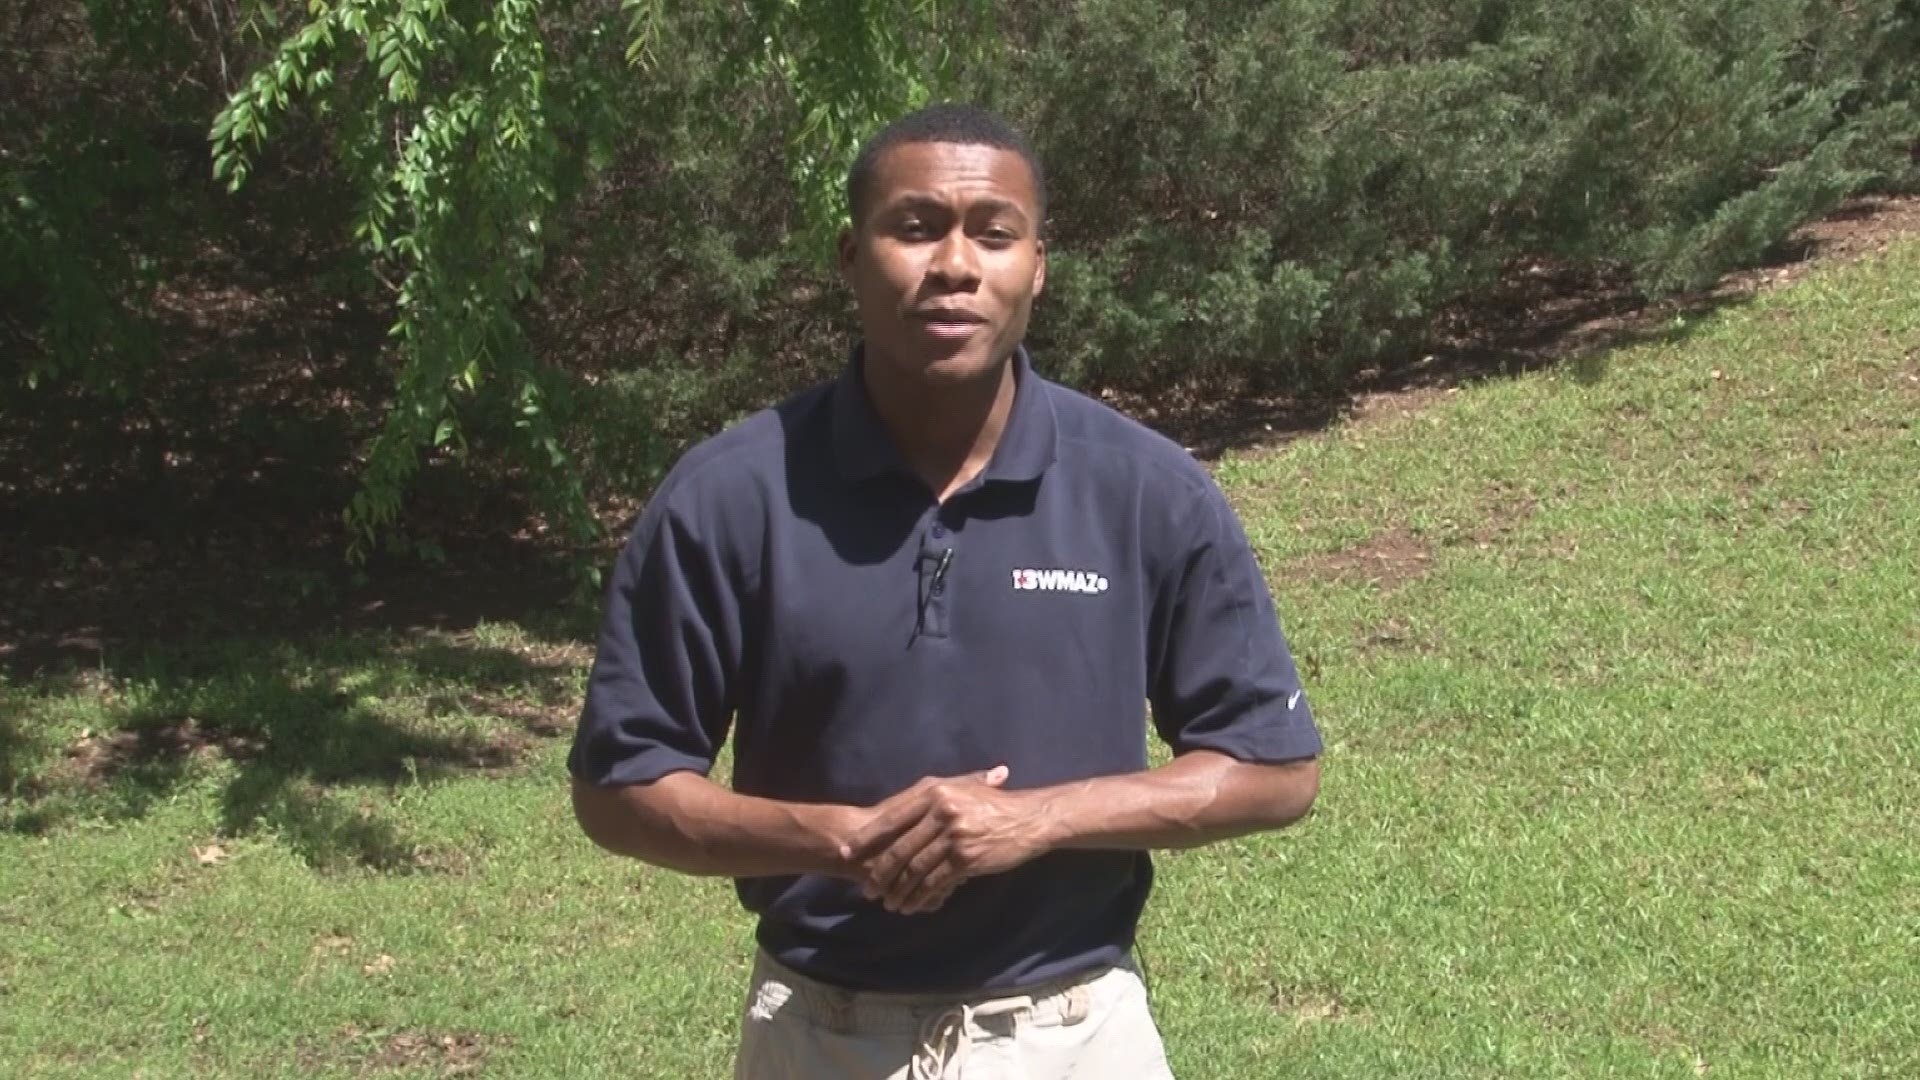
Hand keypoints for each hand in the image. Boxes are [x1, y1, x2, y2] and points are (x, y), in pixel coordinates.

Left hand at [847, 765, 1050, 914]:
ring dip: (899, 890)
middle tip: (867, 890)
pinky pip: (935, 881)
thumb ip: (930, 799)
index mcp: (934, 791)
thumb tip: (896, 813)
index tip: (850, 853)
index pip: (892, 818)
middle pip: (899, 847)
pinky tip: (913, 906)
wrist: (1029, 819)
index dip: (868, 838)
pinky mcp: (966, 858)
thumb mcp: (961, 791)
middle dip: (880, 872)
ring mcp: (953, 835)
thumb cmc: (993, 806)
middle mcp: (941, 811)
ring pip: (915, 868)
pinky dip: (921, 896)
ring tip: (889, 904)